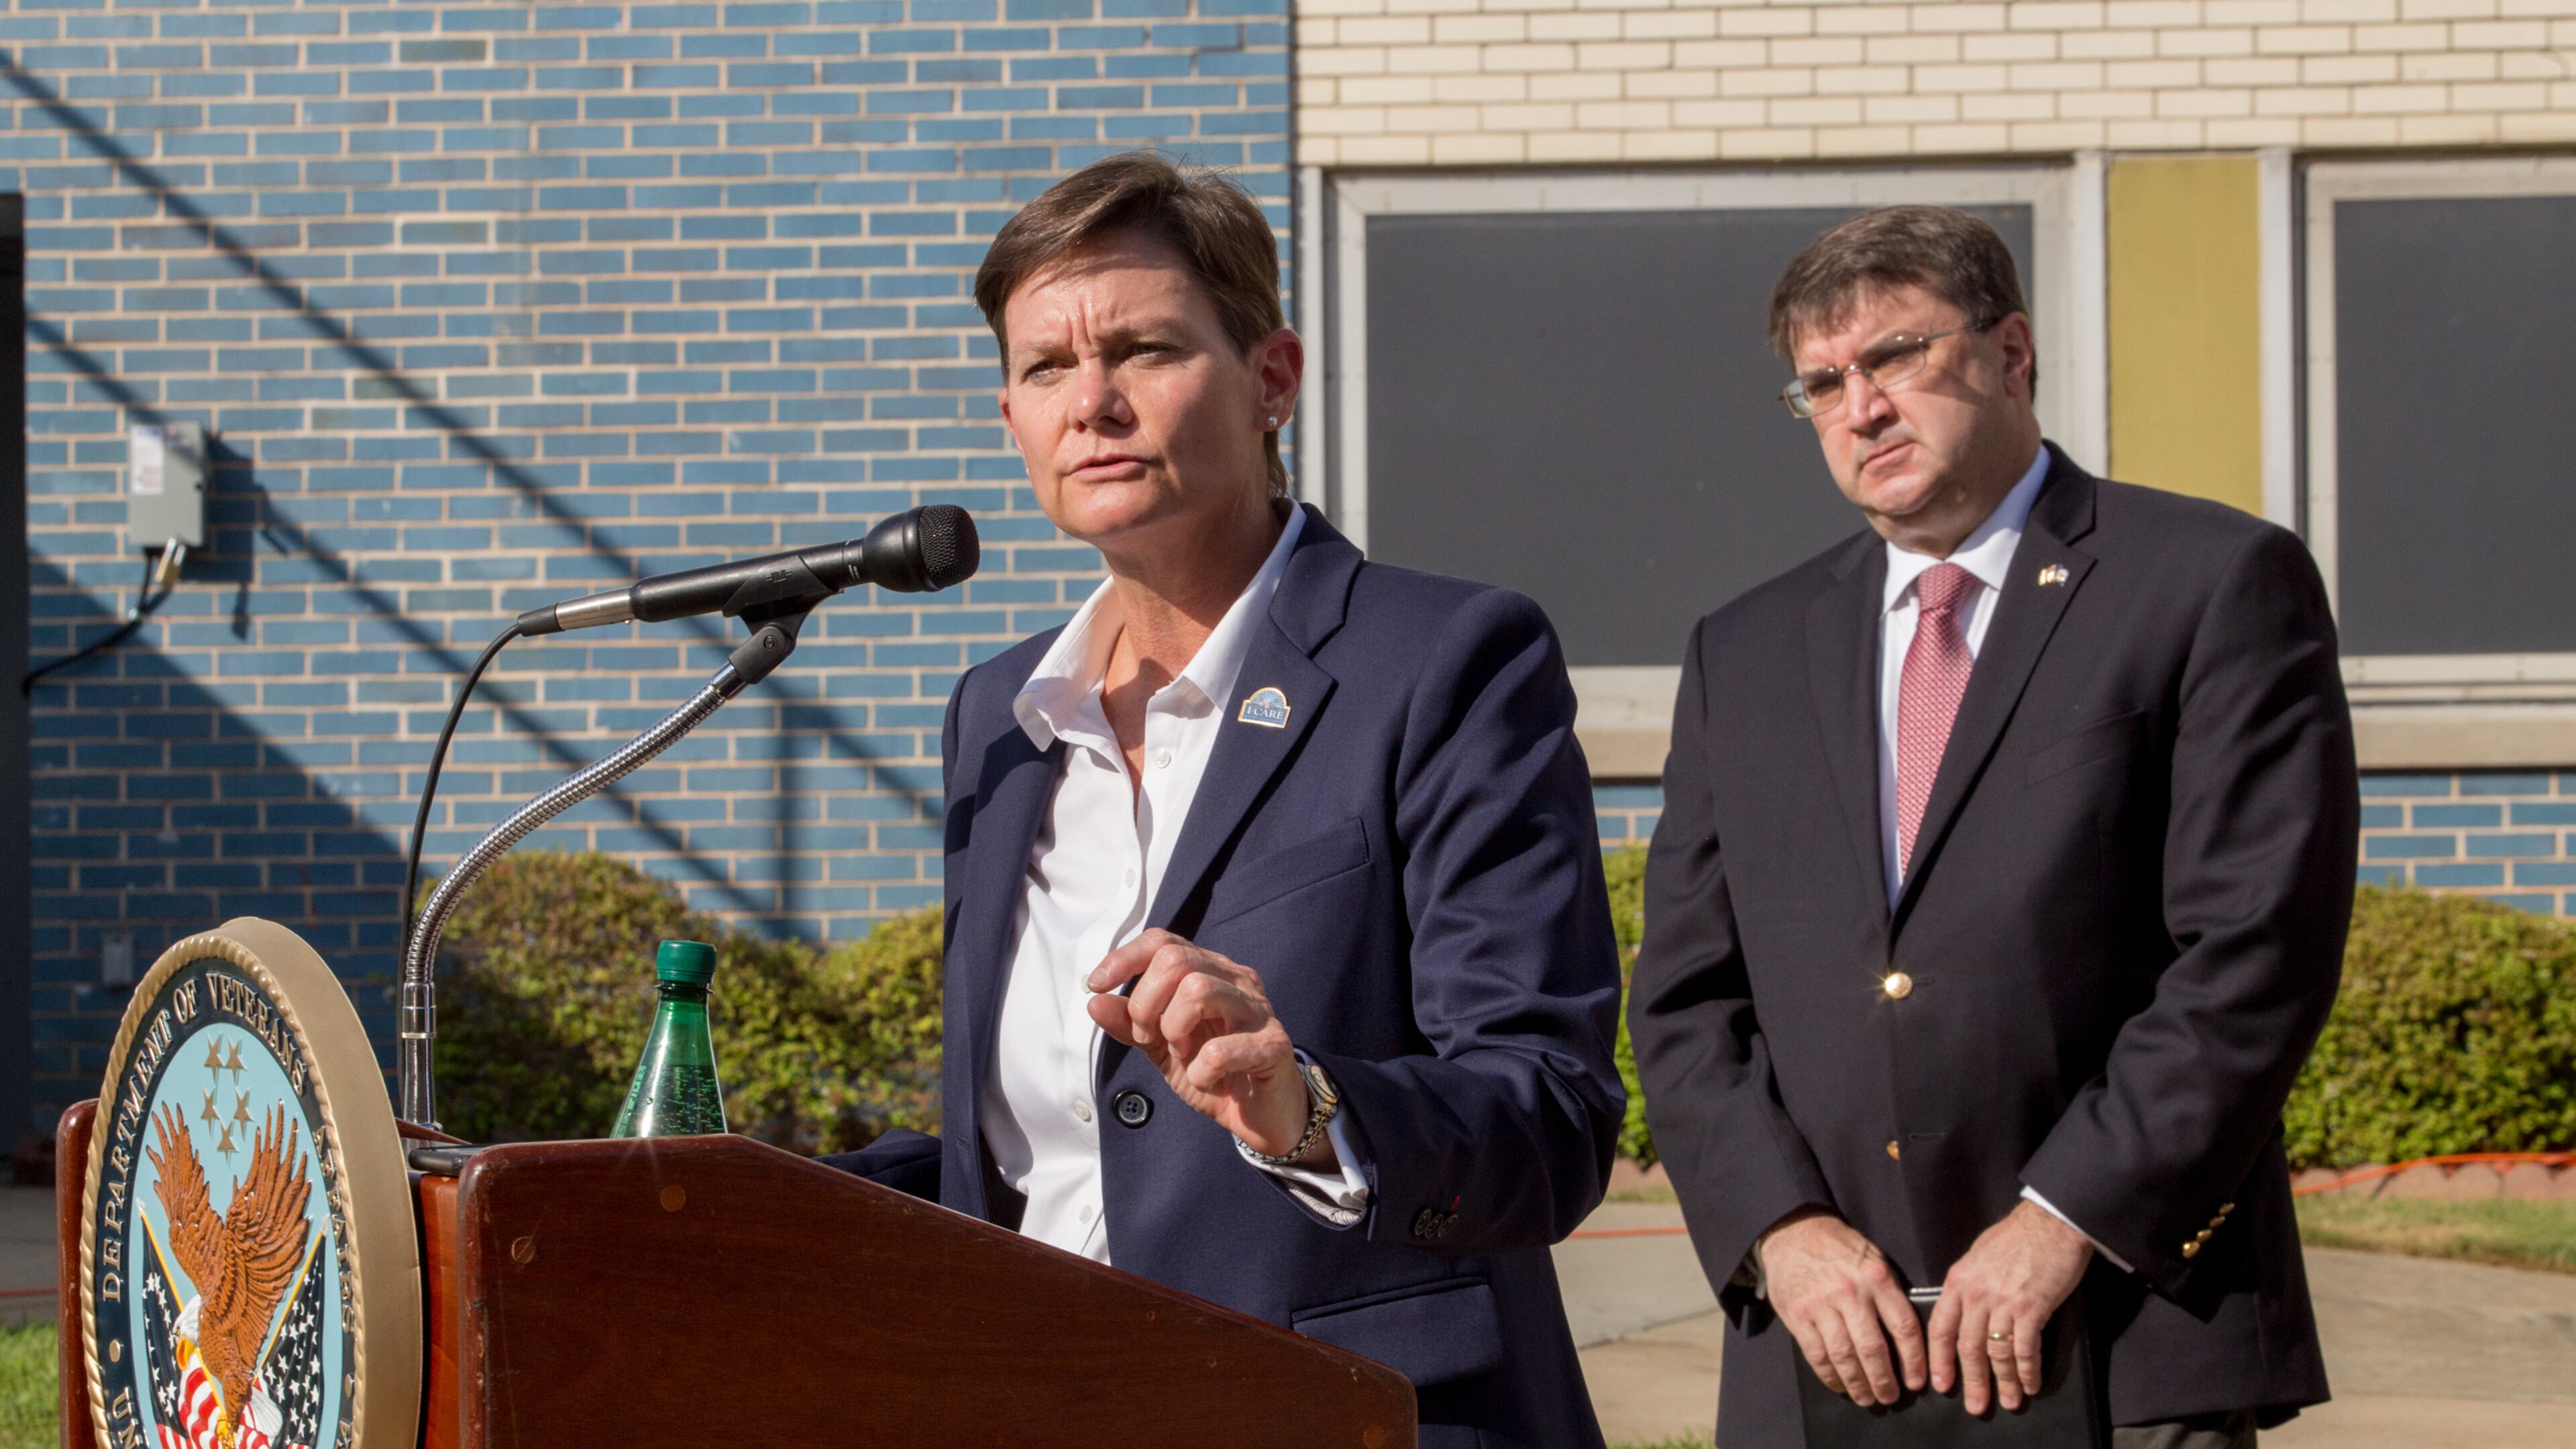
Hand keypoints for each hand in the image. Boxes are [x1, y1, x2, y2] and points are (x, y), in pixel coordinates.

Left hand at [1086, 929, 1329, 1166]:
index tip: (1096, 986)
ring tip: (1182, 1054)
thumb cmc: (1215, 1072)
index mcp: (1210, 971)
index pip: (1162, 941)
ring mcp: (1258, 1009)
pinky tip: (1207, 1080)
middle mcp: (1236, 979)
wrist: (1262, 1115)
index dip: (1124, 959)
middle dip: (1145, 1003)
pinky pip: (1220, 1050)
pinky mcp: (1274, 1044)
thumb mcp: (1162, 1047)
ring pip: (1198, 990)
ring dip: (1173, 1030)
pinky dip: (1200, 1071)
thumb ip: (1130, 1024)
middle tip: (1150, 1037)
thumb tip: (1095, 1002)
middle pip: (1175, 960)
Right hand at [1754, 1208, 1926, 1406]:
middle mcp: (1851, 1293)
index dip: (1913, 1361)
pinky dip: (1830, 1376)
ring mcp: (1822, 1305)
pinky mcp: (1798, 1315)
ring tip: (1867, 1398)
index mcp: (1876, 1278)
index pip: (1904, 1327)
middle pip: (1873, 1349)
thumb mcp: (1873, 1258)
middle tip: (1891, 1397)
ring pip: (1844, 1357)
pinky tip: (1839, 1385)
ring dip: (1858, 1384)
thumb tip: (1907, 1338)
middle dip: (1885, 1381)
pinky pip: (1817, 1355)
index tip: (1917, 1381)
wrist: (1792, 1230)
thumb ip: (1888, 1292)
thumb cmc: (1838, 1248)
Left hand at [1926, 1200, 2092, 1413]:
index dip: (1939, 1360)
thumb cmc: (2016, 1237)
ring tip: (2008, 1401)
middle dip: (1971, 1381)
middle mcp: (1976, 1294)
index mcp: (1958, 1282)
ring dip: (2003, 1382)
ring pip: (1995, 1353)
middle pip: (1967, 1347)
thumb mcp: (1977, 1256)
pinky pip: (2024, 1349)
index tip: (1939, 1384)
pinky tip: (2030, 1384)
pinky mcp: (2031, 1308)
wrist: (2050, 1222)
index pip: (1940, 1328)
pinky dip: (2027, 1371)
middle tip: (1975, 1406)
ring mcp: (2003, 1302)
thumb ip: (1967, 1285)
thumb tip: (1963, 1310)